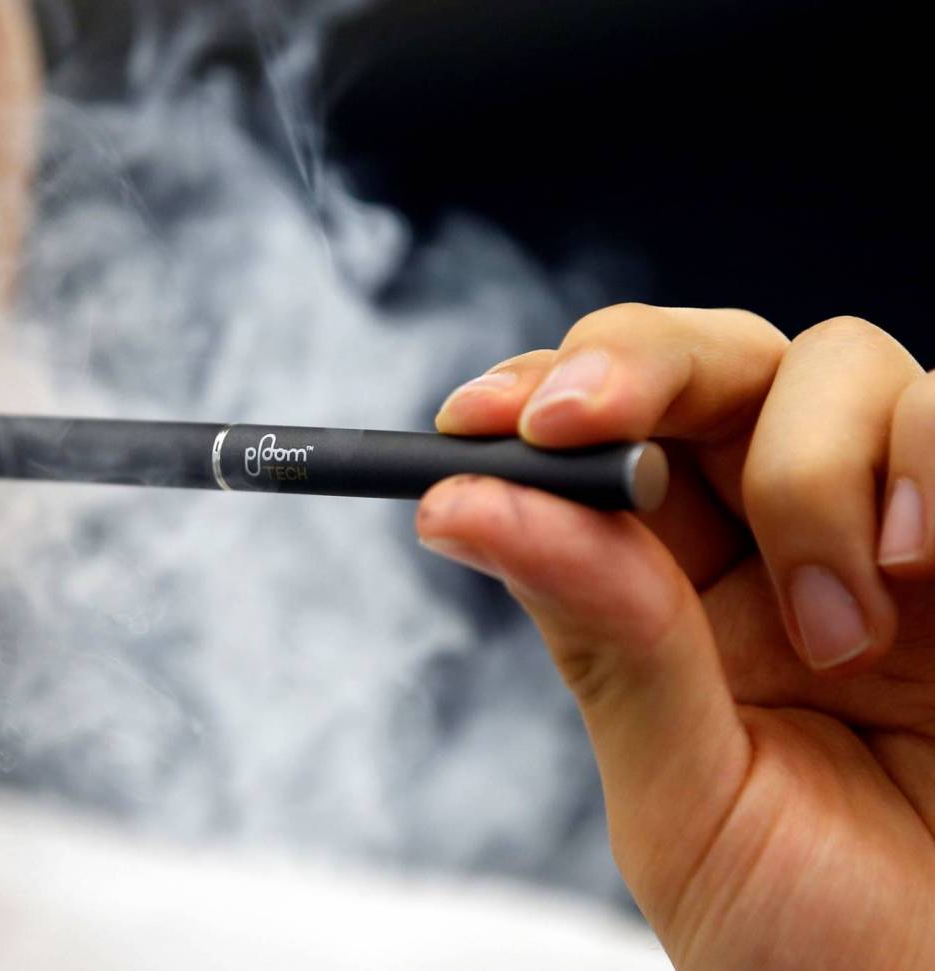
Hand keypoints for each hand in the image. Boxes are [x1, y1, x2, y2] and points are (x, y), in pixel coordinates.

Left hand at [417, 305, 934, 969]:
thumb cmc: (815, 933)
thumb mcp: (683, 800)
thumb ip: (603, 638)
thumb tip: (458, 502)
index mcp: (678, 595)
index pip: (600, 442)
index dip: (538, 399)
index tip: (477, 416)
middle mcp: (782, 541)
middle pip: (708, 363)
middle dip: (642, 368)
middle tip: (585, 419)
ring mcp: (898, 528)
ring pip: (837, 365)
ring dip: (811, 468)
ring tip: (841, 632)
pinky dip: (931, 460)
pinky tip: (925, 564)